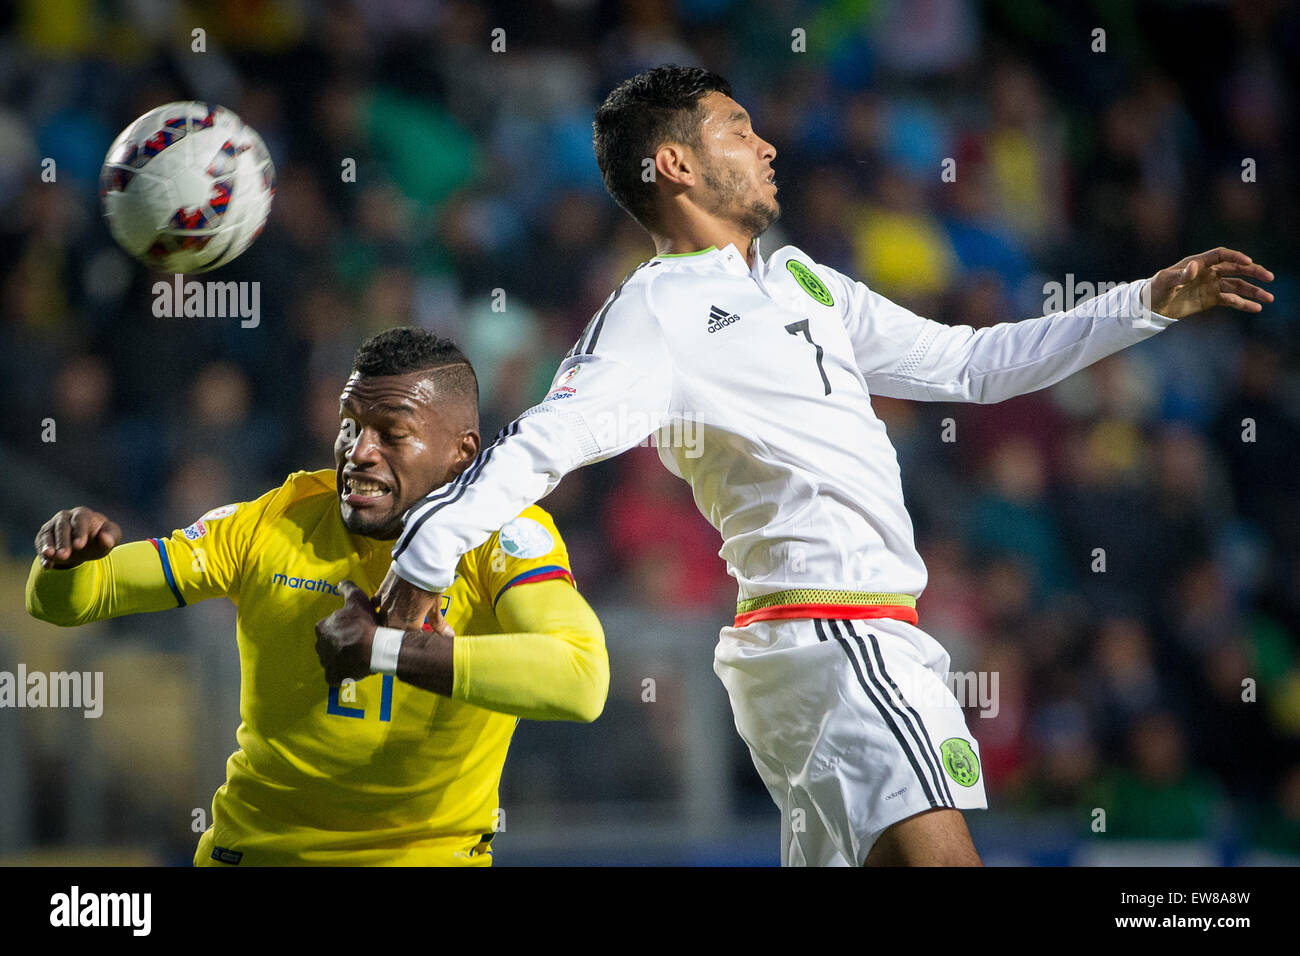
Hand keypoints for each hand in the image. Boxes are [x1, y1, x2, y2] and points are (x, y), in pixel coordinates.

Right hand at [35, 507, 121, 568]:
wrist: (85, 545)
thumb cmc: (99, 539)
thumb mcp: (110, 538)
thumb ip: (110, 537)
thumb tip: (106, 539)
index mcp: (82, 514)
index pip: (80, 520)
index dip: (79, 532)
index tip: (79, 545)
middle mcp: (64, 517)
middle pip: (62, 527)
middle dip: (63, 541)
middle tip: (64, 555)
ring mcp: (51, 526)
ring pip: (48, 535)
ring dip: (48, 546)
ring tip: (50, 556)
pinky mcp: (43, 537)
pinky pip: (40, 546)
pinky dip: (43, 556)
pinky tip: (47, 565)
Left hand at [314, 580, 379, 684]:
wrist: (373, 648)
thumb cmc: (363, 623)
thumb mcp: (357, 599)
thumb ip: (347, 588)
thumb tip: (339, 583)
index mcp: (321, 627)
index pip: (328, 627)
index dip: (341, 628)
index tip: (353, 629)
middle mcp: (319, 646)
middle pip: (328, 644)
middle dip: (339, 644)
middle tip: (355, 643)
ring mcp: (325, 663)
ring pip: (331, 660)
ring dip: (341, 659)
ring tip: (356, 657)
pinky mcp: (332, 677)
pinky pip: (334, 677)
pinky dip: (341, 675)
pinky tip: (353, 670)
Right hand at [375, 567, 448, 635]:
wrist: (418, 564)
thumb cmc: (429, 585)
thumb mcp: (435, 606)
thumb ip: (438, 623)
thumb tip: (449, 636)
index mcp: (409, 624)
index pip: (407, 640)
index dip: (413, 640)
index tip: (418, 638)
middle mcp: (393, 618)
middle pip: (392, 633)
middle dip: (399, 634)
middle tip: (406, 632)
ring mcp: (385, 606)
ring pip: (382, 621)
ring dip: (387, 624)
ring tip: (394, 624)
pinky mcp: (381, 593)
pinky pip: (374, 605)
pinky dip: (376, 608)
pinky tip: (377, 610)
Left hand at [1148, 247, 1272, 319]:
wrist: (1150, 306)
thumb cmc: (1154, 289)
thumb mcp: (1164, 282)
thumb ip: (1180, 275)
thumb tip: (1194, 267)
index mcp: (1198, 263)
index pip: (1221, 255)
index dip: (1236, 257)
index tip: (1248, 262)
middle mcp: (1208, 272)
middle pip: (1236, 269)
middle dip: (1253, 272)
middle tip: (1269, 278)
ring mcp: (1211, 286)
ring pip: (1237, 286)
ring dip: (1253, 291)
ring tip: (1268, 298)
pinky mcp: (1211, 299)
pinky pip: (1230, 300)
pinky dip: (1243, 304)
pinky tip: (1256, 308)